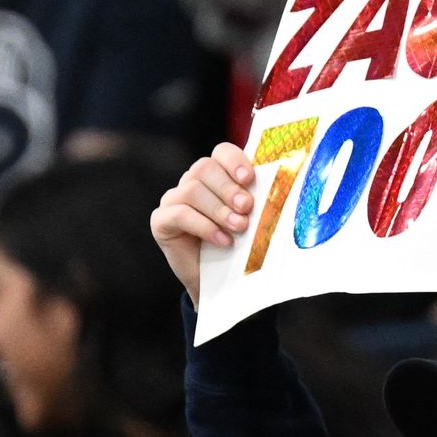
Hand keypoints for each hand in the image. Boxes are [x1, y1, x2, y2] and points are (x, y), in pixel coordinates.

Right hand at [150, 143, 254, 303]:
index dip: (234, 161)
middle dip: (229, 188)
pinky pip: (180, 213)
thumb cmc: (239, 248)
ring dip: (219, 209)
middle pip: (204, 168)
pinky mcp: (161, 220)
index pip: (221, 152)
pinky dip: (204, 226)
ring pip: (192, 189)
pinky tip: (222, 240)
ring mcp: (173, 200)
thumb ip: (256, 201)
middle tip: (247, 208)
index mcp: (216, 176)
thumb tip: (276, 188)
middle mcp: (191, 182)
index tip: (249, 179)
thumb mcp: (251, 221)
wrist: (220, 283)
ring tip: (238, 228)